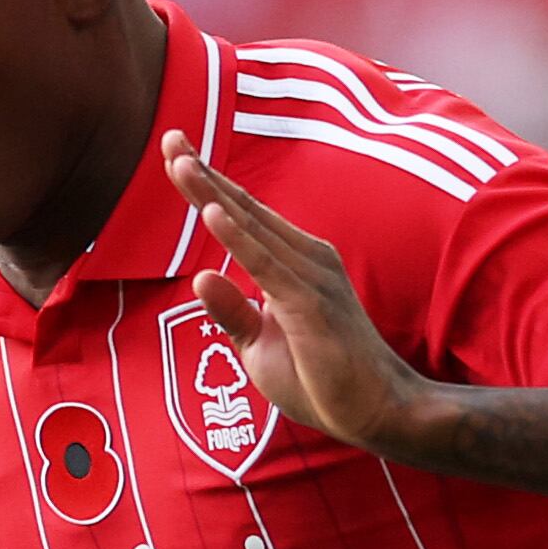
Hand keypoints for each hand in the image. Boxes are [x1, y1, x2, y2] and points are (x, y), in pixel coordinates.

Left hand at [164, 133, 434, 455]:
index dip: (209, 187)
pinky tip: (211, 213)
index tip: (176, 155)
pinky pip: (266, 265)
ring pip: (253, 228)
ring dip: (213, 194)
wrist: (378, 411)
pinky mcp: (311, 304)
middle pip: (245, 209)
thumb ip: (233, 313)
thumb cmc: (323, 381)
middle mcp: (306, 260)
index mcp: (294, 266)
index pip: (244, 218)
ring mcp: (311, 278)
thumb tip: (199, 277)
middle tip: (169, 136)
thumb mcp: (260, 348)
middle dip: (205, 173)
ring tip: (179, 162)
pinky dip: (237, 238)